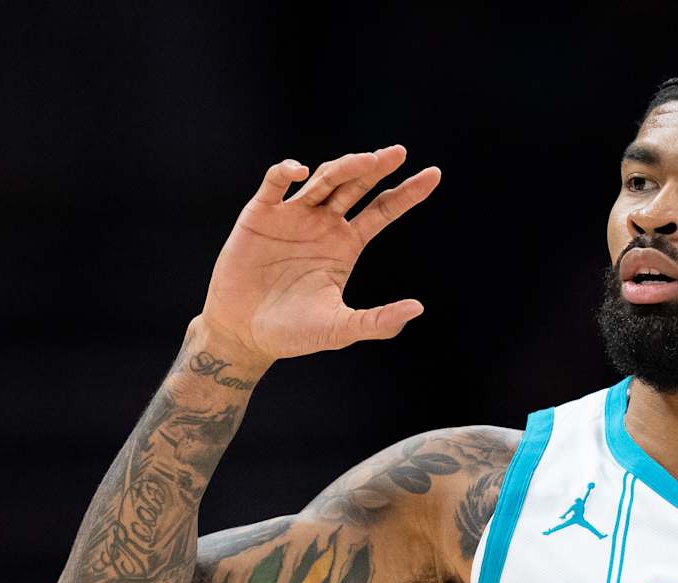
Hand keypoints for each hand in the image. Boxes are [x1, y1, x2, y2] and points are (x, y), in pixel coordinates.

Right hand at [199, 145, 441, 363]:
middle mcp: (323, 223)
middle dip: (377, 167)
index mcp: (346, 244)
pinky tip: (300, 170)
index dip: (408, 193)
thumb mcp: (341, 329)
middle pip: (356, 186)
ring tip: (366, 160)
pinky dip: (285, 172)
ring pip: (323, 179)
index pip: (383, 211)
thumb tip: (418, 309)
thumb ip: (379, 322)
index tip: (434, 174)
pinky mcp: (260, 214)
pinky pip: (274, 184)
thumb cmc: (293, 333)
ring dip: (344, 167)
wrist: (244, 334)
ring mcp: (293, 215)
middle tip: (398, 153)